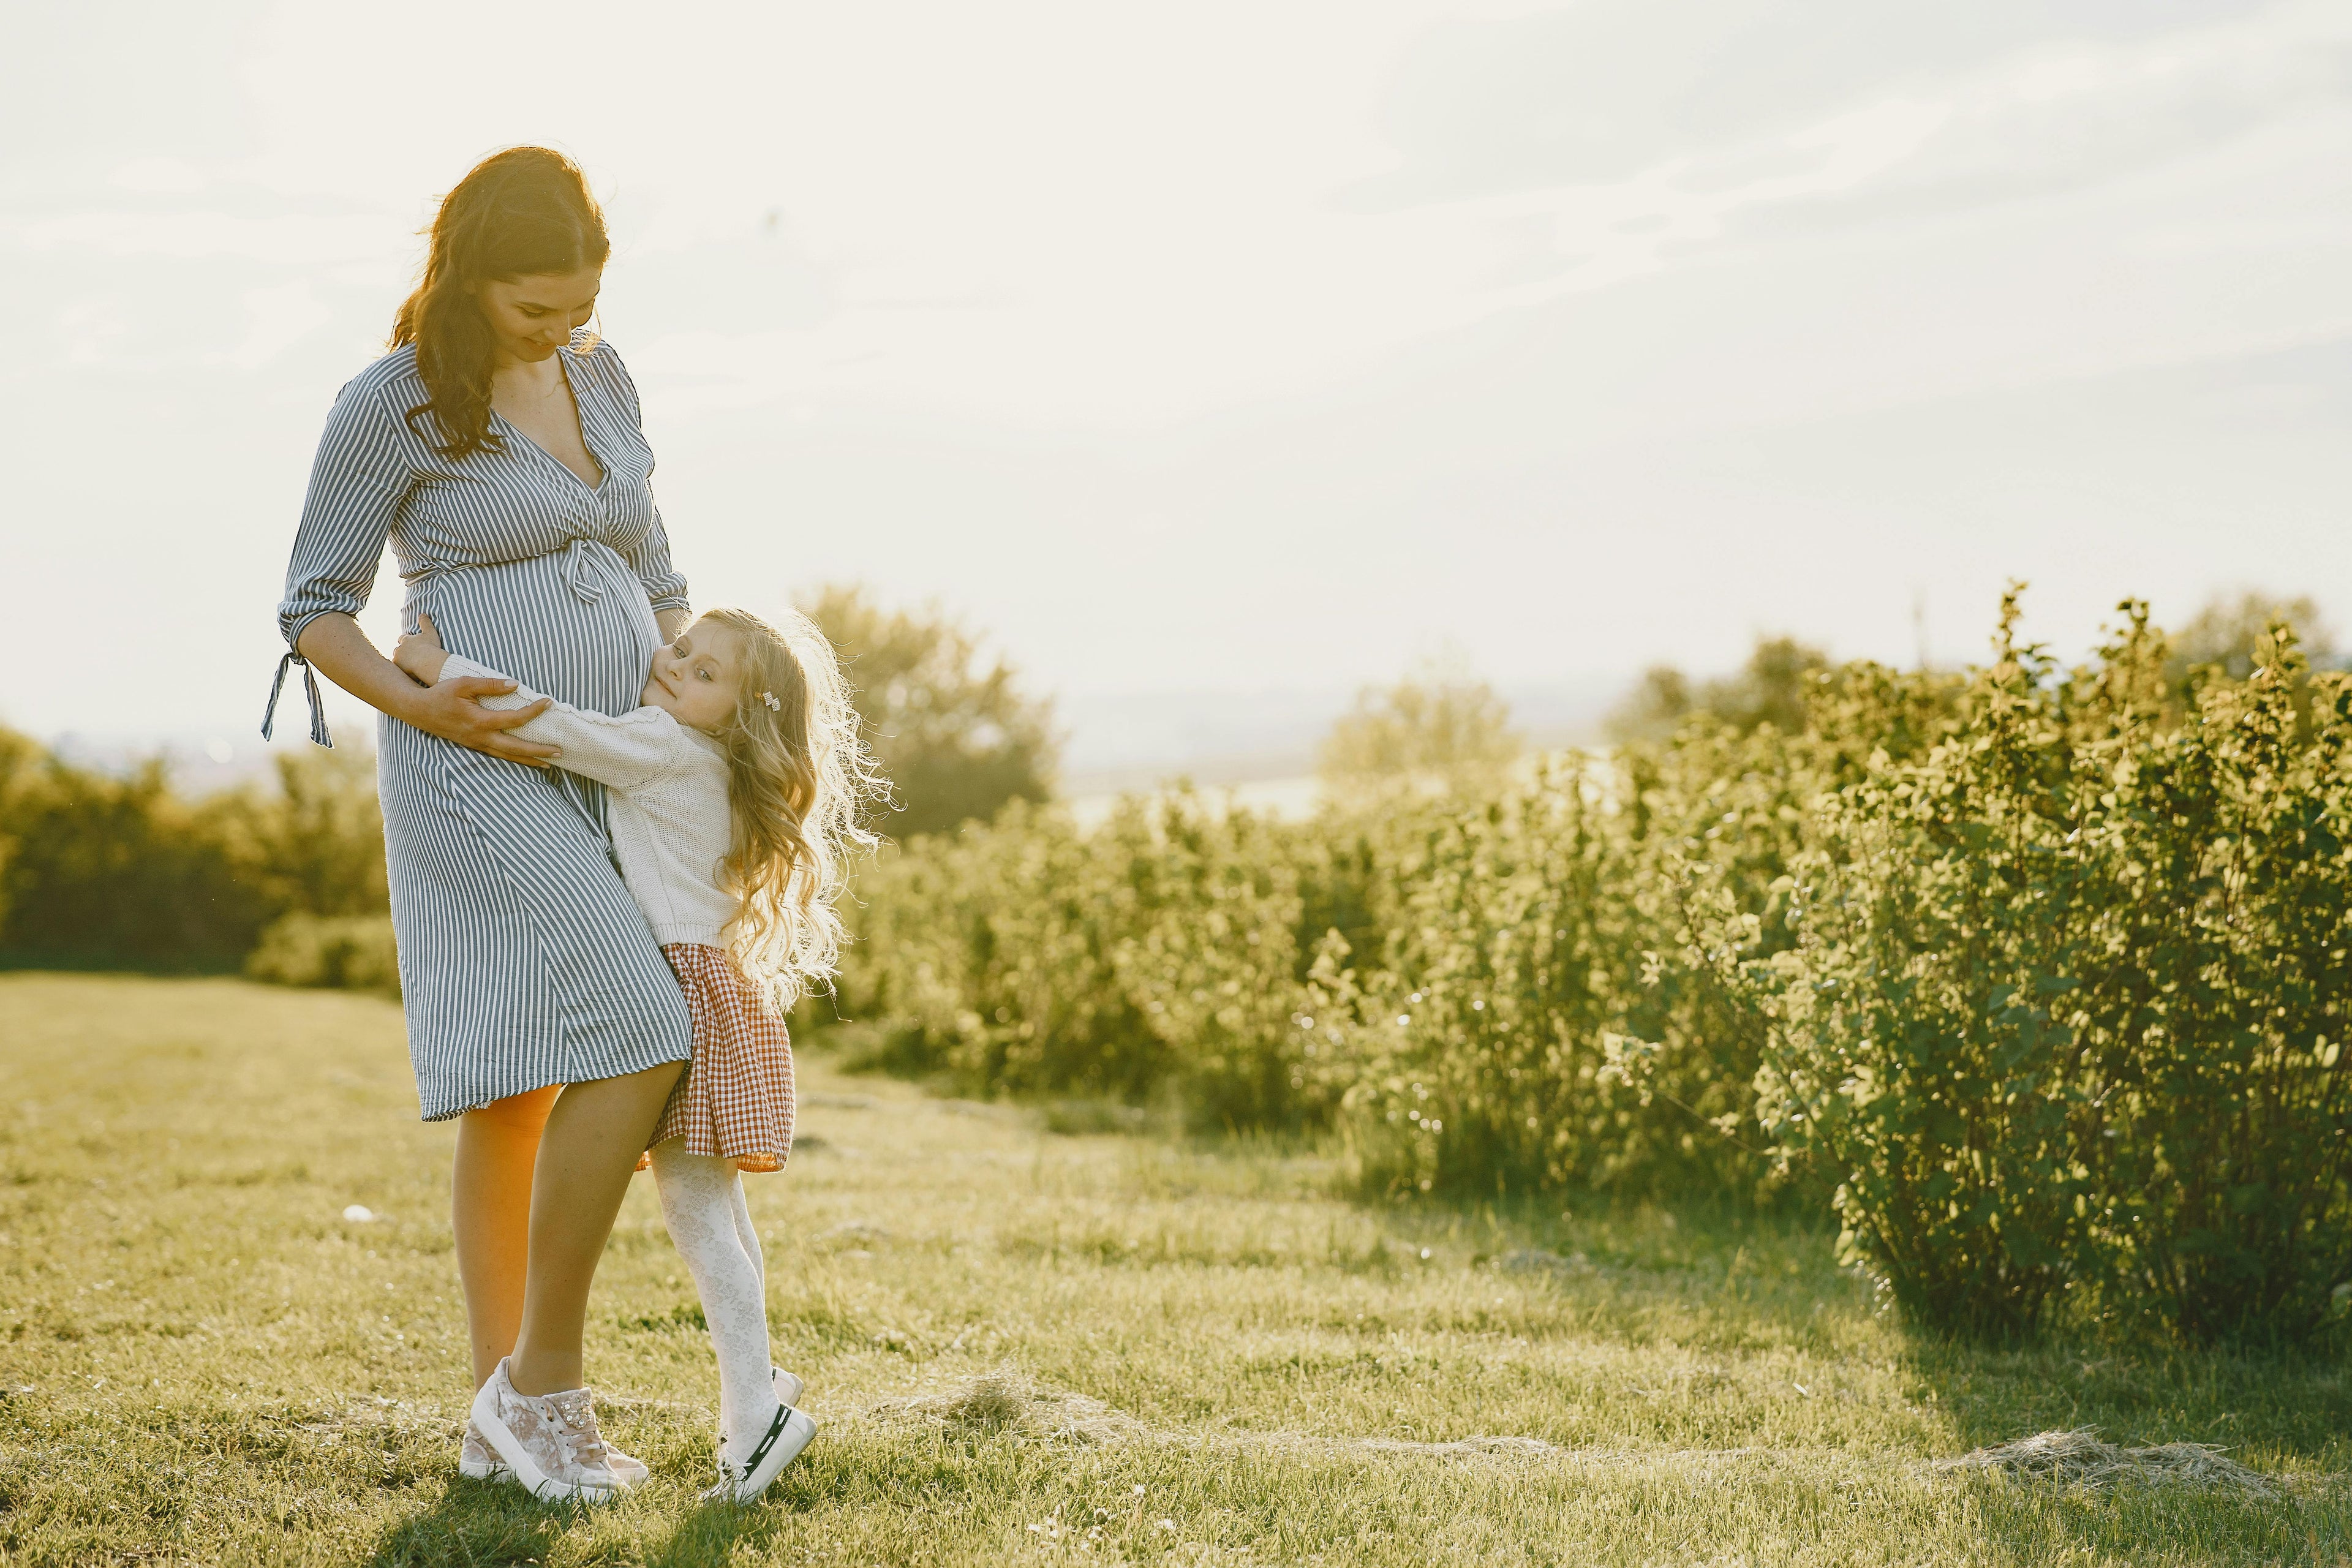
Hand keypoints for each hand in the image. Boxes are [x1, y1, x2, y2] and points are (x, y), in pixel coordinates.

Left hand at [393, 613, 449, 684]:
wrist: (428, 661)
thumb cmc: (431, 647)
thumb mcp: (430, 632)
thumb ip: (425, 622)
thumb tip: (422, 613)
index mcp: (406, 639)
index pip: (402, 638)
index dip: (406, 641)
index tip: (409, 644)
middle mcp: (399, 648)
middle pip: (397, 649)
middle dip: (402, 652)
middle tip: (408, 656)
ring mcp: (398, 659)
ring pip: (397, 660)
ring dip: (401, 661)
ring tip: (408, 666)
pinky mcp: (399, 668)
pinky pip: (399, 670)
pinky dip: (403, 670)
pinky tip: (409, 673)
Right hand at [398, 676, 559, 766]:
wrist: (418, 710)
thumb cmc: (441, 694)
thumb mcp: (464, 683)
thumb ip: (490, 684)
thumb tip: (516, 684)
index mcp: (480, 721)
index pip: (515, 718)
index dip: (534, 711)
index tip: (549, 701)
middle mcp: (481, 737)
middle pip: (516, 748)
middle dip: (539, 751)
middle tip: (560, 752)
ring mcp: (477, 744)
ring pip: (508, 756)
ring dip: (530, 760)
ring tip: (550, 763)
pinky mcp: (474, 746)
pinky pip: (499, 755)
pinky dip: (515, 758)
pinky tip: (526, 759)